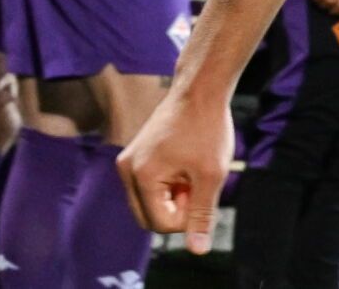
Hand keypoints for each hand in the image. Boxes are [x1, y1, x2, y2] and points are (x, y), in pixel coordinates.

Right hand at [118, 87, 234, 253]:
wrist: (200, 89)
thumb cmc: (208, 128)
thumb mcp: (212, 174)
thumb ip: (202, 214)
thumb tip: (197, 250)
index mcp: (140, 177)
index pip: (161, 224)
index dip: (188, 215)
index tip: (203, 187)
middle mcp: (126, 171)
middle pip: (150, 217)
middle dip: (177, 207)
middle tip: (198, 179)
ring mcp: (127, 163)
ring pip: (150, 202)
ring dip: (174, 195)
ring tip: (192, 168)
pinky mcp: (134, 156)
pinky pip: (149, 186)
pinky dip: (169, 182)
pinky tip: (186, 161)